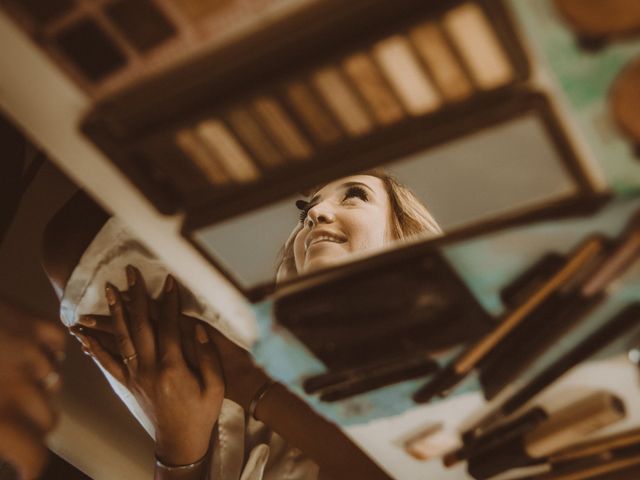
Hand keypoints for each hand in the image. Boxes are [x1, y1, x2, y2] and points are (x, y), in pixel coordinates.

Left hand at [0, 298, 65, 478]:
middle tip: (11, 420)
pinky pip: (58, 348)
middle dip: (32, 425)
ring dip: (37, 387)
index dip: (33, 469)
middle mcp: (21, 386)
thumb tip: (3, 443)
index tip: (26, 472)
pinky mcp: (39, 325)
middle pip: (49, 421)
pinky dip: (47, 354)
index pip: (34, 455)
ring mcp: (34, 353)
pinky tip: (25, 351)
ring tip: (10, 377)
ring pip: (53, 384)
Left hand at [74, 267, 223, 465]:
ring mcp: (136, 376)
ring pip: (121, 338)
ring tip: (107, 292)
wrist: (181, 441)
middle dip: (135, 296)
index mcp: (173, 367)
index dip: (169, 301)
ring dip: (112, 313)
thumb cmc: (201, 413)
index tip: (167, 280)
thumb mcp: (215, 386)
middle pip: (140, 325)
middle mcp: (149, 368)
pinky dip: (95, 347)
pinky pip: (108, 363)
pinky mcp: (128, 383)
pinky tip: (84, 335)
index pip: (169, 325)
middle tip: (130, 273)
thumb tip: (198, 329)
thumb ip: (207, 357)